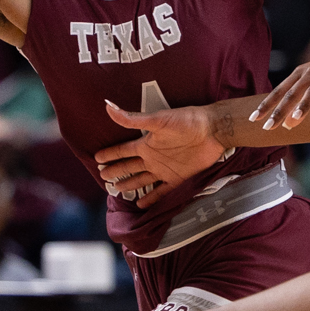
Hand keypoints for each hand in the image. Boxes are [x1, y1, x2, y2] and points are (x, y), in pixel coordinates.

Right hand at [93, 101, 226, 207]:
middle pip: (129, 166)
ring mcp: (165, 169)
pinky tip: (142, 205)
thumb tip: (108, 106)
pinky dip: (152, 199)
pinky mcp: (178, 179)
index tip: (97, 158)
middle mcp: (153, 157)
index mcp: (146, 144)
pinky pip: (162, 191)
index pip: (123, 150)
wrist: (212, 131)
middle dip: (116, 171)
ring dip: (130, 184)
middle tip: (103, 176)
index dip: (110, 154)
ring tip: (117, 190)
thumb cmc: (186, 122)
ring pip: (142, 179)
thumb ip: (132, 119)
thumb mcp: (157, 120)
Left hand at [249, 44, 309, 131]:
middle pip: (292, 93)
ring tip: (296, 118)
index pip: (279, 92)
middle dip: (279, 110)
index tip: (253, 118)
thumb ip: (298, 103)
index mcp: (298, 76)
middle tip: (268, 126)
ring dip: (305, 103)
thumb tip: (286, 125)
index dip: (266, 105)